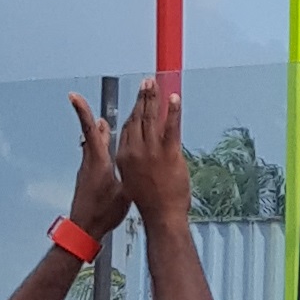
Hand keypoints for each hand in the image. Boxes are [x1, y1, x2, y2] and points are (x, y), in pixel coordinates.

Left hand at [64, 90, 130, 244]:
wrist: (83, 228)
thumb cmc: (103, 213)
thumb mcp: (125, 192)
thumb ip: (131, 174)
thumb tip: (144, 161)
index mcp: (99, 162)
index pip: (90, 130)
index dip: (83, 112)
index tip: (74, 96)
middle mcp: (90, 162)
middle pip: (91, 133)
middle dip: (93, 118)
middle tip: (94, 105)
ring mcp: (87, 170)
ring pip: (92, 145)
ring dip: (98, 133)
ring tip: (105, 124)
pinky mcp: (88, 177)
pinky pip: (94, 156)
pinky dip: (100, 148)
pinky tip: (106, 151)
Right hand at [116, 77, 190, 231]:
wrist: (161, 216)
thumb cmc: (150, 204)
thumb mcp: (133, 181)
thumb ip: (135, 165)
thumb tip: (141, 159)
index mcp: (124, 157)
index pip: (128, 128)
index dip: (133, 111)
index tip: (137, 99)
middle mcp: (135, 150)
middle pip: (137, 118)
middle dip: (142, 98)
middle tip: (146, 82)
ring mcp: (152, 151)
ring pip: (150, 117)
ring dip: (153, 97)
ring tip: (154, 83)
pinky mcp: (169, 153)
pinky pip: (171, 127)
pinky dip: (173, 111)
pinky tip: (175, 98)